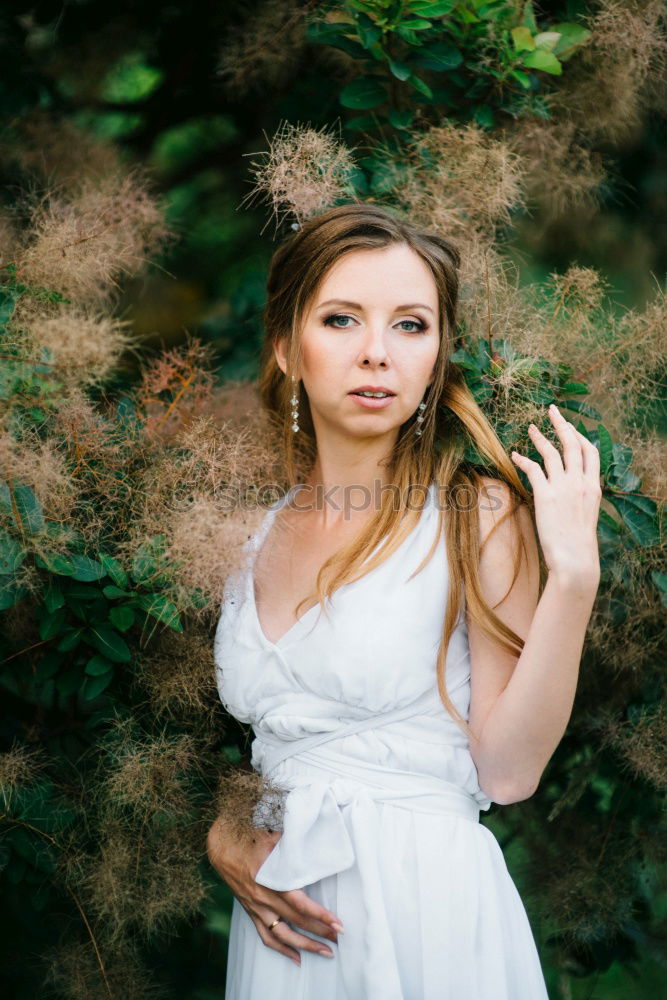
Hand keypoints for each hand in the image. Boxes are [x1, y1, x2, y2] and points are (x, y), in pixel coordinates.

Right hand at [206, 817, 342, 966]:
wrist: (219, 846)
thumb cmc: (246, 835)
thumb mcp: (269, 832)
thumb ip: (291, 838)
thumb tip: (313, 830)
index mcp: (270, 880)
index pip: (299, 904)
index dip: (319, 915)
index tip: (337, 923)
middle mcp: (263, 898)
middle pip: (296, 921)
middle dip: (320, 931)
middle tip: (340, 937)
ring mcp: (256, 908)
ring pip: (282, 935)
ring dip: (305, 945)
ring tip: (325, 952)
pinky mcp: (251, 912)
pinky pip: (266, 937)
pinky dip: (282, 949)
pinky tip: (297, 958)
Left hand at [510, 403, 601, 584]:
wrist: (576, 559)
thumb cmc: (579, 544)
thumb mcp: (586, 516)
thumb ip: (580, 499)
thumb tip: (568, 495)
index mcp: (594, 487)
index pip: (592, 453)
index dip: (581, 437)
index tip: (572, 428)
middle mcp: (580, 483)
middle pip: (573, 444)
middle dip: (562, 423)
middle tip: (553, 410)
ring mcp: (564, 487)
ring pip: (552, 452)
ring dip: (540, 437)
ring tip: (530, 428)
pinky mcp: (546, 495)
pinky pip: (533, 469)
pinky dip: (523, 459)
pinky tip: (515, 455)